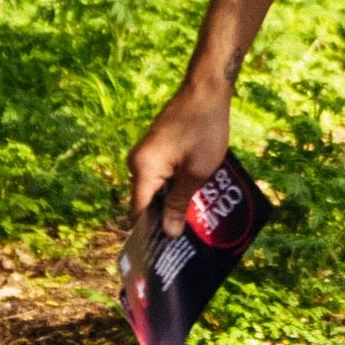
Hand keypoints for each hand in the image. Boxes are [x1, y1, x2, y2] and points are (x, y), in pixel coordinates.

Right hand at [127, 68, 234, 244]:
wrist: (206, 89)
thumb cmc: (204, 129)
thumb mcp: (197, 172)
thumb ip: (179, 204)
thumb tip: (168, 233)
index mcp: (143, 169)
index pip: (138, 213)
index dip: (149, 235)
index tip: (163, 255)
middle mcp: (137, 163)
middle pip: (145, 203)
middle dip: (162, 222)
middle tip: (184, 244)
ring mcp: (145, 155)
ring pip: (155, 190)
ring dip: (171, 205)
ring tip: (191, 226)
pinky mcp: (156, 150)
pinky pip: (161, 177)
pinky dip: (173, 189)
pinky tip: (192, 200)